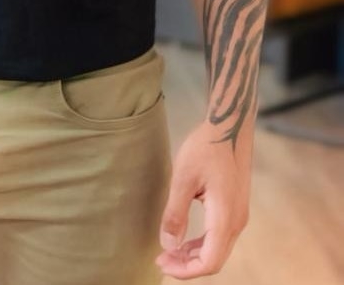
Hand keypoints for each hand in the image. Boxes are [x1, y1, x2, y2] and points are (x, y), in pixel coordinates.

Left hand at [157, 121, 251, 278]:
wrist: (230, 127)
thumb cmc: (206, 148)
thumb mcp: (183, 177)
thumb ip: (176, 213)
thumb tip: (169, 245)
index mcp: (225, 218)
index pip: (210, 261)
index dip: (186, 270)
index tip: (162, 264)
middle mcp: (237, 222)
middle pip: (214, 259)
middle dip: (187, 265)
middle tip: (161, 260)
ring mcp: (238, 216)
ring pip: (217, 249)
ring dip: (193, 255)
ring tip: (168, 252)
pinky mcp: (235, 208)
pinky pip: (219, 236)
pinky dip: (201, 243)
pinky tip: (184, 240)